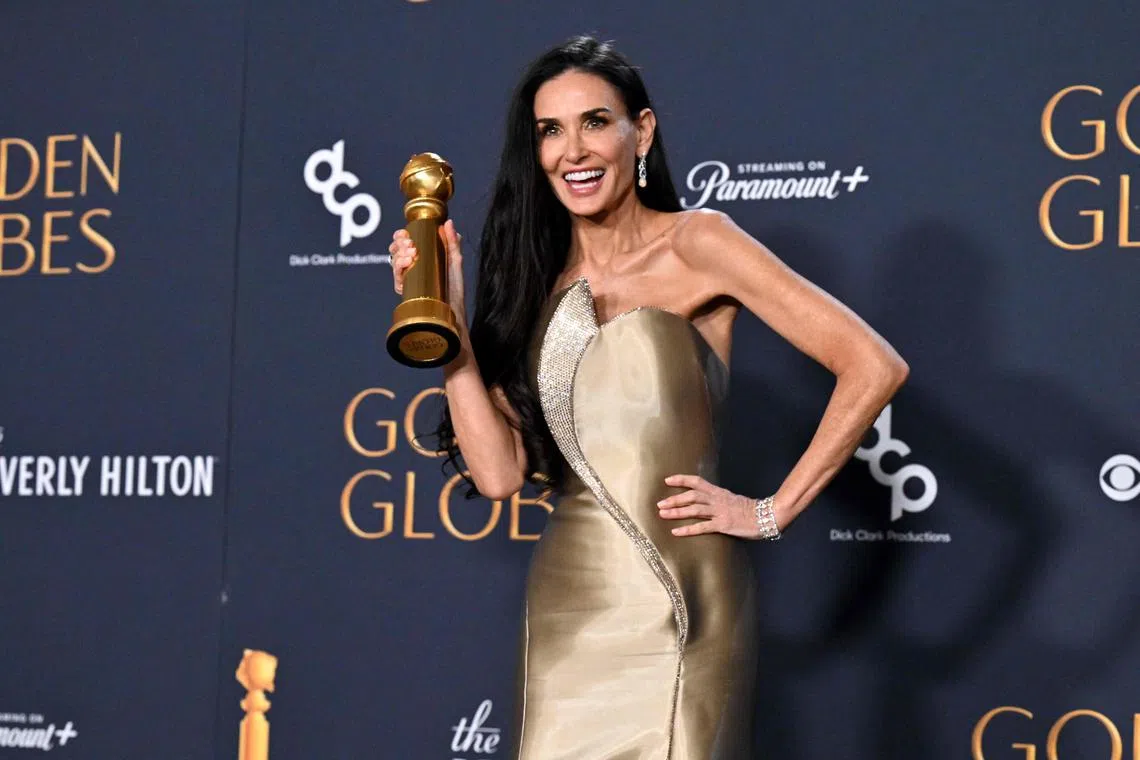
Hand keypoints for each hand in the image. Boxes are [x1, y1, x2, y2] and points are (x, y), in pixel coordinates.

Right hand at [388, 219, 467, 322]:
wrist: (454, 309)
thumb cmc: (454, 286)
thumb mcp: (455, 260)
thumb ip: (452, 241)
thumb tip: (448, 222)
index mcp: (419, 257)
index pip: (403, 243)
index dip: (400, 236)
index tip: (405, 232)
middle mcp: (410, 267)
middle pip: (395, 250)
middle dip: (399, 243)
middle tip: (410, 243)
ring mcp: (407, 278)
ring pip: (394, 262)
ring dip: (400, 253)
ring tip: (412, 253)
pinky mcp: (407, 290)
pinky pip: (397, 278)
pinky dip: (399, 267)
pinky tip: (407, 262)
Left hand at [657, 474, 774, 539]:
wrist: (767, 516)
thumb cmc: (750, 509)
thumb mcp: (732, 499)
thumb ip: (719, 499)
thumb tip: (705, 501)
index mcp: (719, 492)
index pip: (697, 482)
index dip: (681, 480)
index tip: (667, 480)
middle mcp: (717, 500)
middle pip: (691, 496)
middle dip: (674, 499)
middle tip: (659, 504)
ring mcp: (720, 512)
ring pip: (694, 510)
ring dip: (677, 512)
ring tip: (663, 514)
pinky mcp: (723, 525)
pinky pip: (702, 527)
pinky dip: (687, 529)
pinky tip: (676, 532)